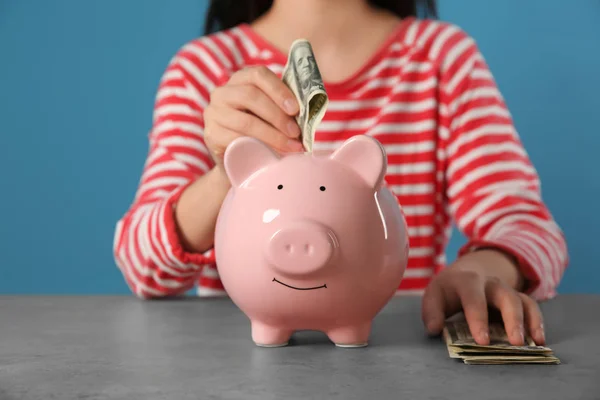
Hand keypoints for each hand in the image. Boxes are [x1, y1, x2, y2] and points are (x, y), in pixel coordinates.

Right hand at [204, 65, 303, 164]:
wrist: (238, 161)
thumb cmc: (260, 134)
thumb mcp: (271, 115)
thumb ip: (284, 108)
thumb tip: (309, 111)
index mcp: (240, 80)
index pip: (258, 74)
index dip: (279, 90)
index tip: (296, 109)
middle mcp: (222, 92)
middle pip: (251, 96)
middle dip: (278, 115)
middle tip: (296, 133)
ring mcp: (213, 113)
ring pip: (246, 121)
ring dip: (273, 135)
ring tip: (291, 146)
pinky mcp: (211, 135)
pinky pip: (236, 140)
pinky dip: (259, 147)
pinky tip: (273, 155)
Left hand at [421, 249, 545, 345]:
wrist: (467, 272)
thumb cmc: (449, 290)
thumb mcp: (434, 295)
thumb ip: (432, 312)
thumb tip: (435, 329)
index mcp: (467, 281)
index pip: (474, 299)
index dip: (478, 320)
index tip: (483, 341)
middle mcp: (490, 283)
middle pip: (506, 296)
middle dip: (512, 320)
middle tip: (515, 344)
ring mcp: (506, 290)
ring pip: (522, 301)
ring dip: (529, 322)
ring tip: (534, 344)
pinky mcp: (517, 298)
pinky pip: (531, 307)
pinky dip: (537, 323)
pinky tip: (538, 340)